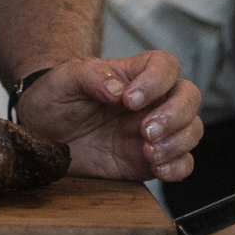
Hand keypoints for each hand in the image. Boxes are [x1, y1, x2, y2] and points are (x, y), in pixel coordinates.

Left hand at [15, 50, 202, 181]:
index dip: (157, 80)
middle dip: (175, 115)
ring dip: (178, 142)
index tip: (130, 100)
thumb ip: (90, 77)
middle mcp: (150, 101)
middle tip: (145, 131)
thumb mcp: (64, 80)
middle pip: (189, 96)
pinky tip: (157, 169)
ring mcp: (153, 131)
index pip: (165, 65)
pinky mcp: (150, 160)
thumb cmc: (55, 98)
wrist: (42, 134)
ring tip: (148, 152)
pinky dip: (178, 168)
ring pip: (192, 130)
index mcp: (132, 74)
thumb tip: (118, 89)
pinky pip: (182, 163)